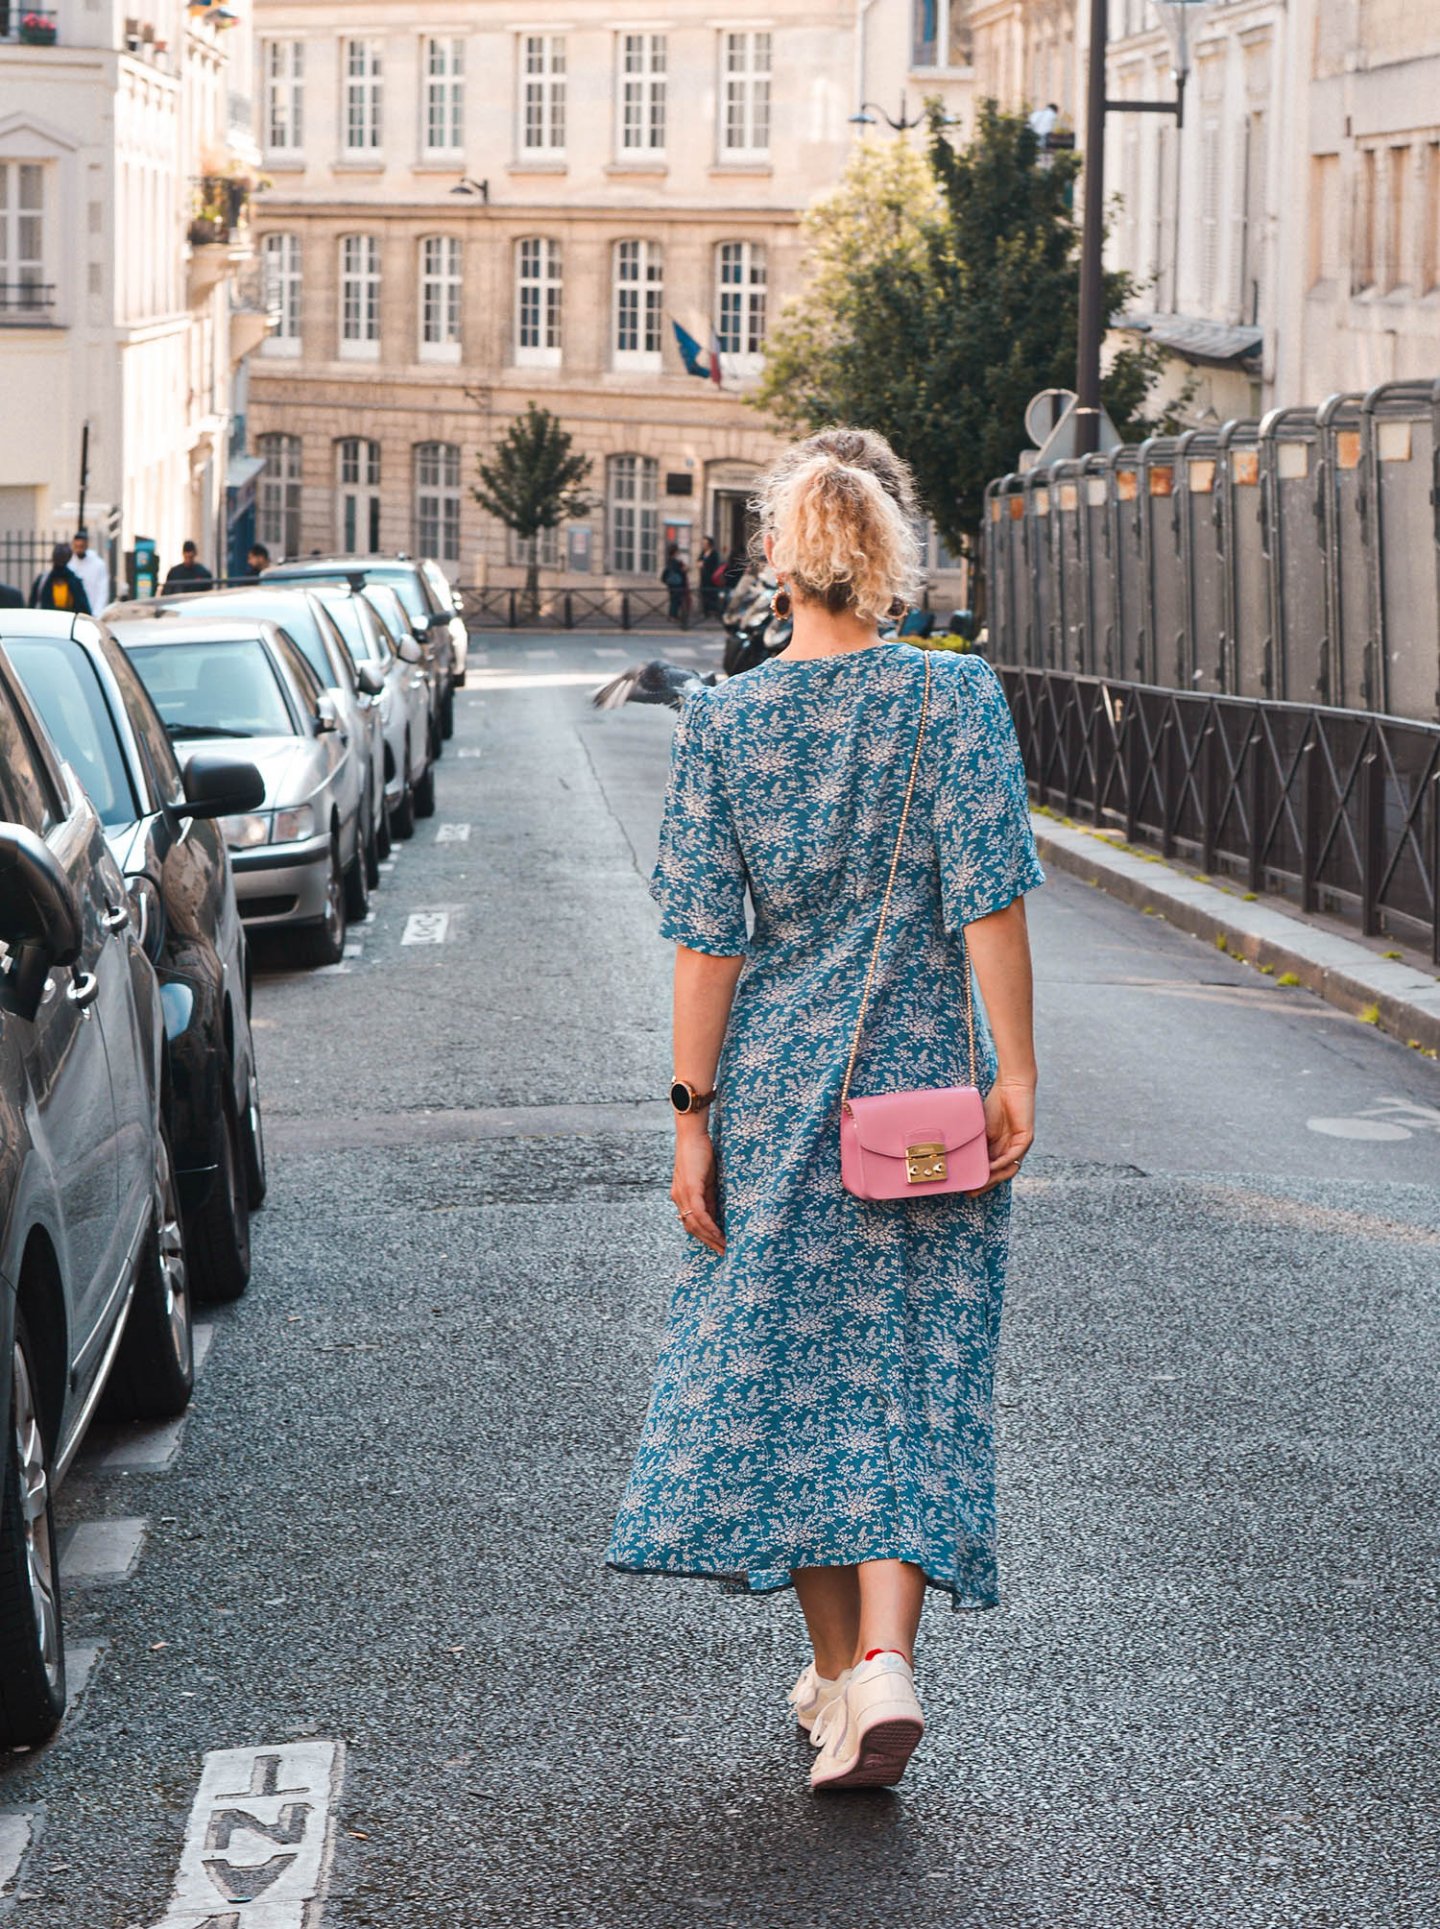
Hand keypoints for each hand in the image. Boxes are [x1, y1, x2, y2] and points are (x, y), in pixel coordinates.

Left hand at [671, 1127, 724, 1254]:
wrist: (692, 1134)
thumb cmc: (700, 1152)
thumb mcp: (706, 1180)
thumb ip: (709, 1198)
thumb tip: (716, 1216)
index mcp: (681, 1196)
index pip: (690, 1223)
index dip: (703, 1237)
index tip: (717, 1246)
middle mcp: (678, 1198)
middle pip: (691, 1228)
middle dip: (708, 1242)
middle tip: (723, 1253)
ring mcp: (682, 1194)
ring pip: (694, 1224)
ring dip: (710, 1237)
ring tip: (724, 1247)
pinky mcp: (690, 1188)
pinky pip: (698, 1213)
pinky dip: (708, 1225)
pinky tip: (718, 1233)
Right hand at [971, 1079, 1034, 1194]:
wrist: (1011, 1085)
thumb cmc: (995, 1102)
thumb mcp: (981, 1127)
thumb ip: (976, 1142)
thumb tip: (960, 1156)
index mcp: (1000, 1148)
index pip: (990, 1169)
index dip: (979, 1180)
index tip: (965, 1188)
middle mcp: (1010, 1150)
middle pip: (999, 1174)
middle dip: (985, 1184)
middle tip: (971, 1192)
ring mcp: (1019, 1146)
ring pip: (1008, 1169)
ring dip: (994, 1178)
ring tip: (980, 1183)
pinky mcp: (1026, 1139)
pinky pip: (1014, 1156)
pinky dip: (1002, 1163)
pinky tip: (991, 1167)